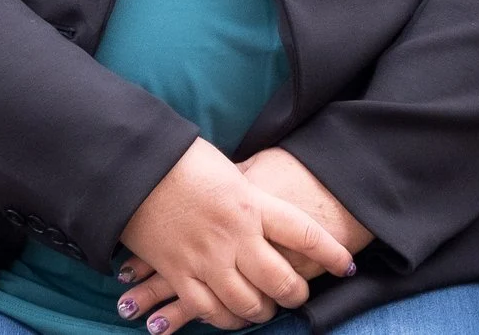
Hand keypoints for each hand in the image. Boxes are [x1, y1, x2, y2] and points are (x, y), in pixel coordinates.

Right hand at [114, 140, 355, 334]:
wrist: (133, 164)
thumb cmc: (181, 159)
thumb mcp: (228, 170)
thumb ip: (250, 196)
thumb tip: (267, 209)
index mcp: (251, 202)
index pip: (304, 233)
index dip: (331, 252)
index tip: (346, 264)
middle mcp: (235, 236)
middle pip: (281, 280)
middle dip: (295, 293)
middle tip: (298, 294)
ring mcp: (206, 258)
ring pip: (247, 304)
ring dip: (262, 311)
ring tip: (266, 309)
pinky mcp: (178, 273)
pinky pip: (208, 310)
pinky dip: (223, 319)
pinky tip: (230, 316)